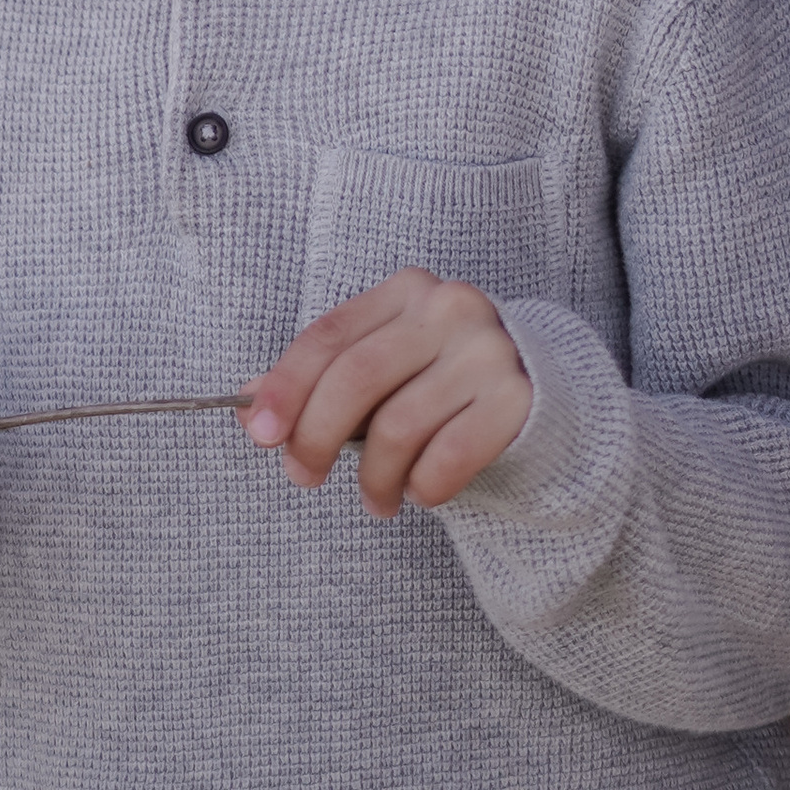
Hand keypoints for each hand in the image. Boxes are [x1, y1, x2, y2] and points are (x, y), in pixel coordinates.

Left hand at [240, 268, 531, 518]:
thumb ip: (320, 383)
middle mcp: (449, 309)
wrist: (542, 394)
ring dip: (373, 479)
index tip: (261, 434)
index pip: (329, 336)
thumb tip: (247, 409)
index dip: (286, 387)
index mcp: (406, 291)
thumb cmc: (441, 382)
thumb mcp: (383, 368)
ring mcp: (487, 352)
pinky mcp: (516, 400)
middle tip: (304, 476)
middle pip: (356, 378)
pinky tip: (419, 491)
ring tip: (376, 497)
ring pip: (397, 427)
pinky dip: (421, 488)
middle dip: (316, 437)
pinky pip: (446, 458)